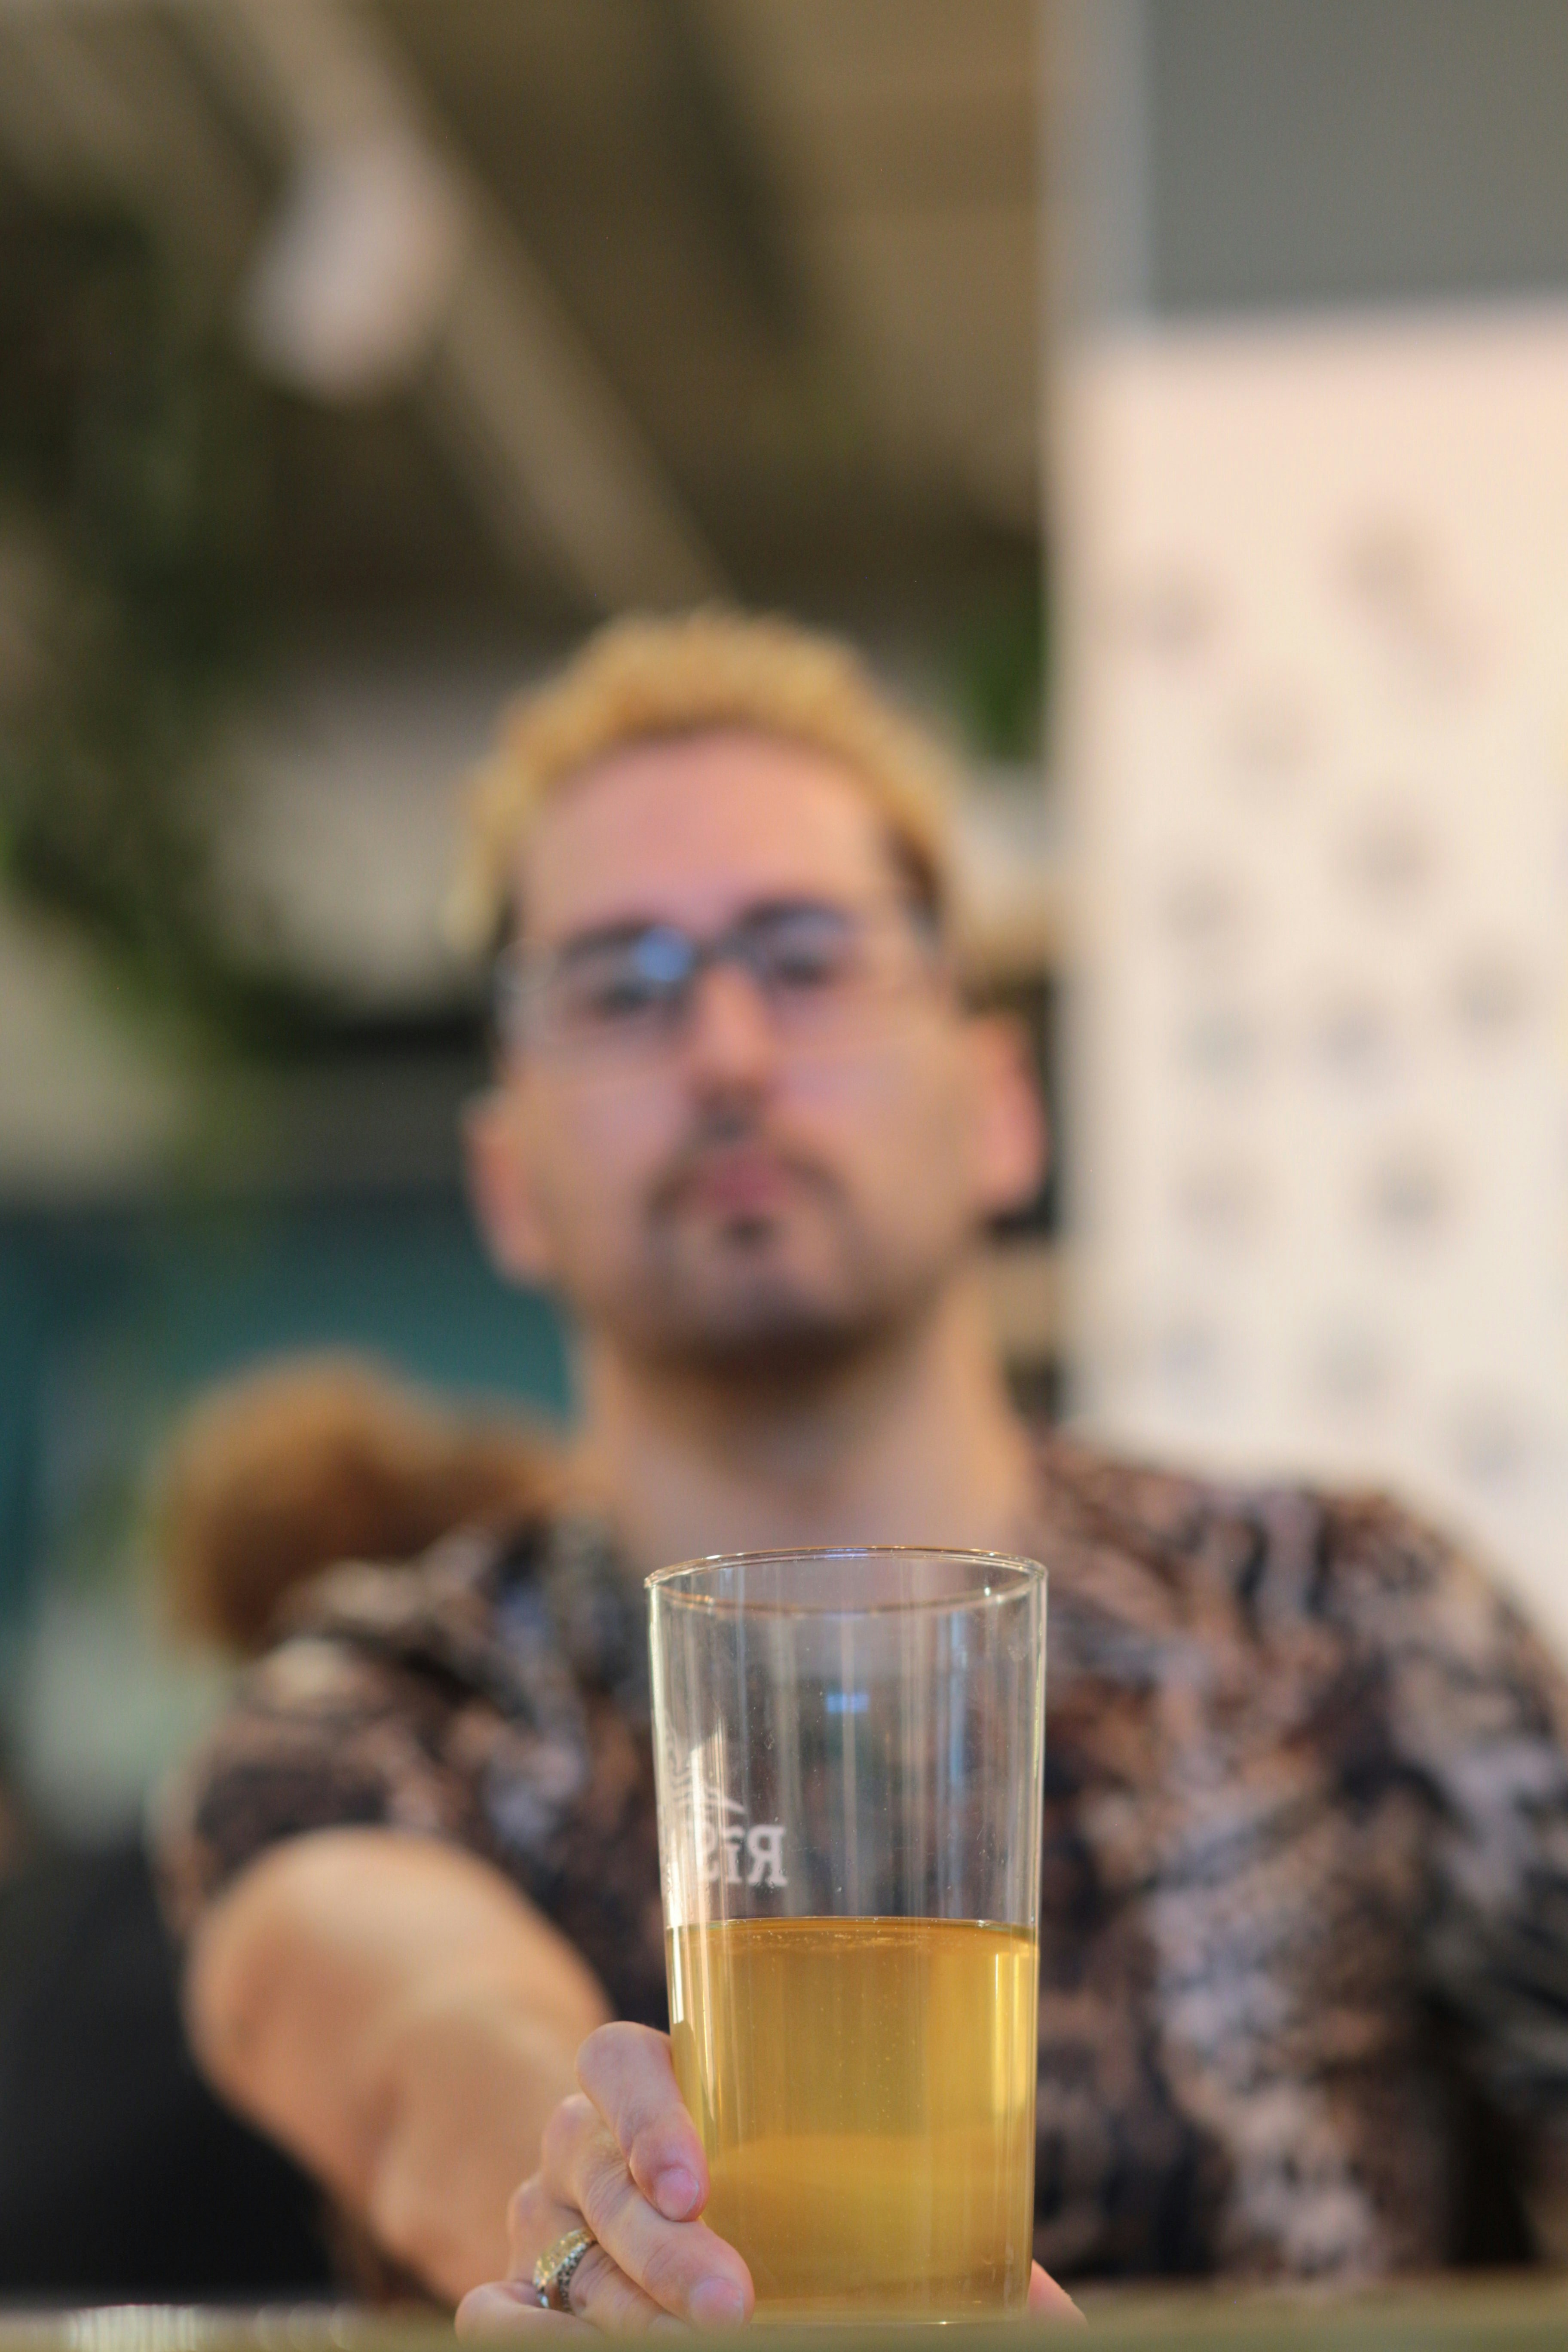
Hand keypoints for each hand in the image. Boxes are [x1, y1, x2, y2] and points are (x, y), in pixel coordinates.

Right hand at [456, 2020, 1083, 2334]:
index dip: (649, 2113)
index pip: (618, 2060)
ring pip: (556, 2261)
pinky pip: (492, 2310)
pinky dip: (519, 2333)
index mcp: (652, 2084)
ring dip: (618, 2315)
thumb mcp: (835, 2192)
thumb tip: (1056, 2316)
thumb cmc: (778, 2190)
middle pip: (593, 2176)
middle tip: (733, 2305)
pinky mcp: (515, 2289)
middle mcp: (581, 2142)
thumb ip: (934, 2242)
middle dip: (660, 2252)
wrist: (656, 2194)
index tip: (703, 2181)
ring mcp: (539, 2220)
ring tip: (684, 2349)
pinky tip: (562, 2347)